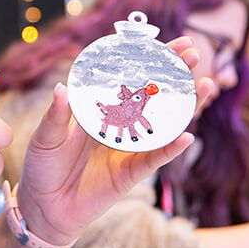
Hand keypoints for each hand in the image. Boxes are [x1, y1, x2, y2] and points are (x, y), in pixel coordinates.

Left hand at [14, 36, 212, 245]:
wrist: (43, 206)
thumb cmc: (43, 166)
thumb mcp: (46, 136)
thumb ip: (56, 115)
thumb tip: (61, 88)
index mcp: (100, 109)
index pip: (127, 79)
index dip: (145, 61)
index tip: (163, 41)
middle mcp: (120, 125)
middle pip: (154, 96)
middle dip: (176, 74)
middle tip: (195, 53)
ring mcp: (128, 148)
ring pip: (164, 124)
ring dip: (186, 106)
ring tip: (205, 85)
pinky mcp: (131, 173)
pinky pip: (154, 158)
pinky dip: (170, 148)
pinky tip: (186, 135)